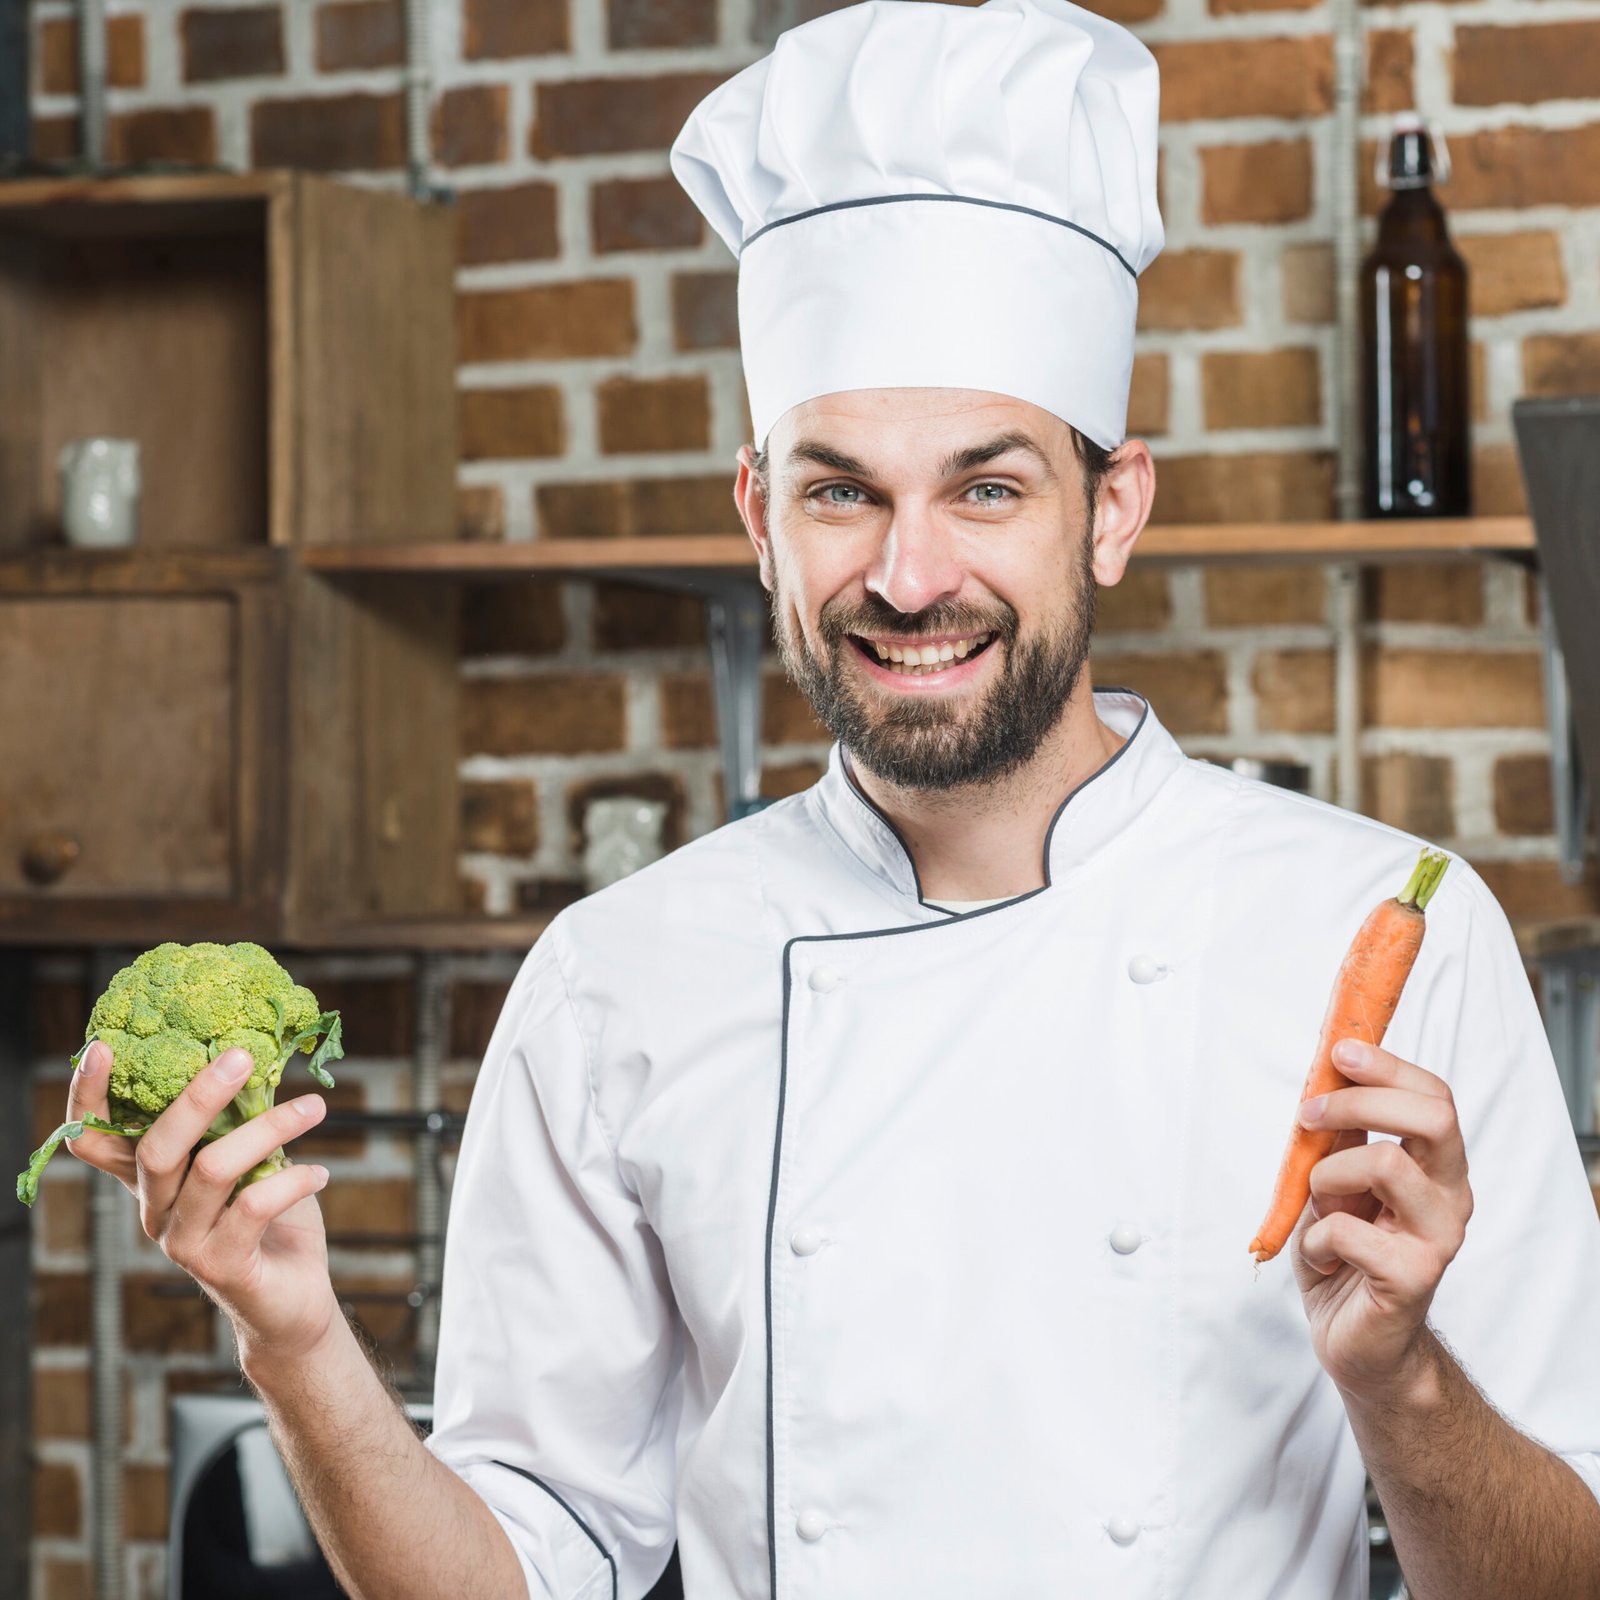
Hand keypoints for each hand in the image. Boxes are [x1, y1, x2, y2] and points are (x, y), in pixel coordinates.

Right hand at [65, 1041, 341, 1364]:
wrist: (291, 1300)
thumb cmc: (270, 1220)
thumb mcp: (249, 1160)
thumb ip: (236, 1120)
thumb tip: (252, 1051)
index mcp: (152, 1180)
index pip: (93, 1140)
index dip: (88, 1097)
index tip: (103, 1048)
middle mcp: (154, 1210)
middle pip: (156, 1147)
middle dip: (198, 1096)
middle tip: (241, 1056)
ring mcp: (182, 1241)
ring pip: (213, 1170)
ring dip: (270, 1128)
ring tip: (315, 1107)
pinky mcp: (221, 1265)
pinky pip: (254, 1207)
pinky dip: (294, 1179)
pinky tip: (321, 1172)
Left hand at [1290, 1038, 1472, 1398]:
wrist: (1356, 1341)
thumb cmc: (1345, 1255)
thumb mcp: (1336, 1181)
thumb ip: (1342, 1136)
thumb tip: (1326, 1074)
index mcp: (1437, 1167)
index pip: (1435, 1097)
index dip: (1388, 1066)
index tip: (1339, 1052)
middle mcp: (1450, 1197)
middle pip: (1432, 1117)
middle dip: (1359, 1101)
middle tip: (1308, 1117)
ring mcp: (1439, 1237)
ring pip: (1385, 1163)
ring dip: (1327, 1177)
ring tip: (1318, 1208)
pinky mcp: (1415, 1276)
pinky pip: (1346, 1228)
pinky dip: (1314, 1239)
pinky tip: (1322, 1260)